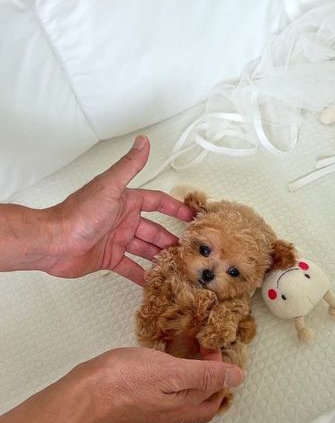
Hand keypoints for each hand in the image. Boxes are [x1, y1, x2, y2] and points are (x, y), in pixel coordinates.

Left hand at [47, 136, 191, 283]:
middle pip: (153, 229)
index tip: (190, 215)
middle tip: (187, 249)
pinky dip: (141, 274)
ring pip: (144, 248)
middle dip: (170, 238)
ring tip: (177, 265)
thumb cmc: (79, 214)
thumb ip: (129, 166)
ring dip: (159, 256)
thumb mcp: (109, 186)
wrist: (54, 242)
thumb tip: (143, 142)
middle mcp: (122, 220)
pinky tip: (154, 281)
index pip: (155, 202)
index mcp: (125, 202)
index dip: (174, 207)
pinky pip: (130, 267)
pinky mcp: (108, 258)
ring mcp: (115, 240)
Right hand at [74, 347, 242, 422]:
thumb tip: (237, 377)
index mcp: (185, 407)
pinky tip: (161, 370)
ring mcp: (153, 412)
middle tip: (208, 358)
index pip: (216, 392)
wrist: (85, 395)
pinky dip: (172, 382)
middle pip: (202, 403)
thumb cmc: (125, 381)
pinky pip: (164, 396)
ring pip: (183, 400)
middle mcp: (172, 415)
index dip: (221, 370)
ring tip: (189, 361)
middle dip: (212, 381)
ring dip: (192, 382)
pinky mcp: (137, 406)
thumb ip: (205, 374)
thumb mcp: (171, 371)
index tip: (212, 347)